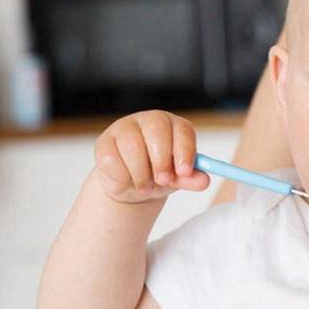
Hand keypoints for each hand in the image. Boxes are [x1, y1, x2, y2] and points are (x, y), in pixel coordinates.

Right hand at [92, 110, 211, 203]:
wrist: (130, 185)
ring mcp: (125, 128)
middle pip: (156, 130)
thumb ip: (190, 178)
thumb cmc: (158, 175)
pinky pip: (112, 157)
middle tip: (163, 180)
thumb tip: (204, 181)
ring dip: (141, 173)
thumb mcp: (177, 179)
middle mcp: (149, 121)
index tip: (184, 172)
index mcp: (173, 125)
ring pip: (132, 145)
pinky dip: (122, 176)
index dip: (185, 151)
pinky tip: (127, 181)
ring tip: (146, 187)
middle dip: (161, 160)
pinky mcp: (105, 141)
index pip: (183, 130)